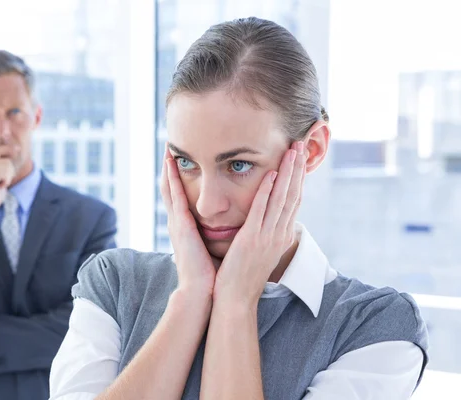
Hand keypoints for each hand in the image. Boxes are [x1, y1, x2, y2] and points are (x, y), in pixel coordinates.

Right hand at [0, 145, 18, 214]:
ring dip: (8, 176)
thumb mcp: (3, 172)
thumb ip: (7, 160)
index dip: (6, 139)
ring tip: (0, 182)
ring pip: (8, 164)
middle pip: (6, 149)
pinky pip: (6, 172)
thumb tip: (17, 147)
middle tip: (5, 175)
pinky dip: (6, 181)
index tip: (7, 133)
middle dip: (11, 164)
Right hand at [161, 144, 215, 296]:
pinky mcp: (181, 226)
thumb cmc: (209, 274)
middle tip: (169, 145)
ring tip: (168, 147)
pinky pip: (176, 196)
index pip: (180, 196)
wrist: (201, 293)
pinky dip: (173, 179)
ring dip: (168, 167)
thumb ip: (213, 235)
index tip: (180, 159)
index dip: (178, 177)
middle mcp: (178, 222)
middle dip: (169, 167)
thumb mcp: (210, 249)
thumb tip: (225, 228)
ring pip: (170, 188)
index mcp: (186, 227)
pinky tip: (173, 163)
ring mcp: (177, 223)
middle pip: (171, 187)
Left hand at [214, 141, 306, 307]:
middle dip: (298, 168)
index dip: (299, 177)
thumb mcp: (260, 251)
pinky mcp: (252, 239)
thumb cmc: (242, 276)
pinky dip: (267, 190)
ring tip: (292, 150)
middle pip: (293, 194)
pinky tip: (271, 173)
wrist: (235, 299)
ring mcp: (267, 237)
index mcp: (281, 236)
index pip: (294, 200)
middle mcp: (279, 234)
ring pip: (281, 198)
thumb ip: (265, 233)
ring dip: (288, 172)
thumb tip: (268, 219)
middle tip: (302, 144)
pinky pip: (262, 210)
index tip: (300, 157)